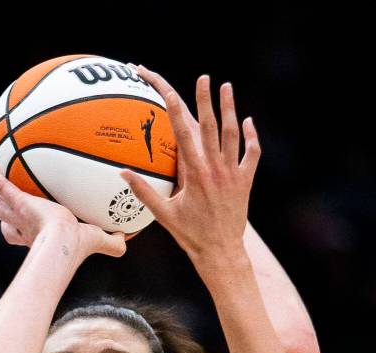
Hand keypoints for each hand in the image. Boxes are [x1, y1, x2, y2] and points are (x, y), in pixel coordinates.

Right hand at [0, 156, 125, 259]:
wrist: (62, 244)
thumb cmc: (77, 247)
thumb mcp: (97, 241)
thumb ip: (111, 243)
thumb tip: (126, 241)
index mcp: (38, 236)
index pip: (23, 235)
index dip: (19, 232)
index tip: (21, 225)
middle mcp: (24, 227)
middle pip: (5, 221)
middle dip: (0, 211)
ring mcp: (18, 214)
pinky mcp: (17, 202)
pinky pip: (1, 184)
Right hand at [120, 69, 259, 270]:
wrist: (221, 252)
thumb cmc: (190, 235)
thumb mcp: (163, 215)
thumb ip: (143, 192)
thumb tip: (122, 173)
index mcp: (194, 175)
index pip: (183, 136)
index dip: (176, 111)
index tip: (170, 92)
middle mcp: (215, 170)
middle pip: (211, 127)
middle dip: (206, 99)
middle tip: (204, 77)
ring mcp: (233, 174)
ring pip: (233, 134)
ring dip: (230, 109)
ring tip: (226, 87)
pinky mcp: (246, 181)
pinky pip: (252, 154)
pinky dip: (252, 137)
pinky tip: (248, 122)